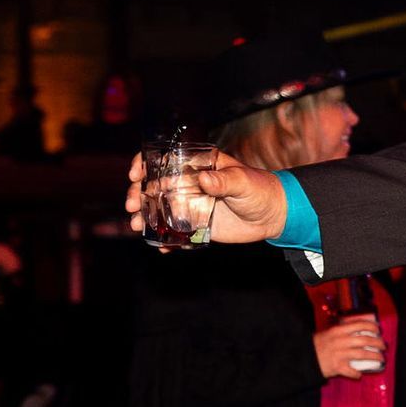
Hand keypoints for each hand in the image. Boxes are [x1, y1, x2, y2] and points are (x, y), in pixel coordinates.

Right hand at [126, 151, 289, 243]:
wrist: (273, 215)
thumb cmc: (261, 190)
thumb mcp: (244, 181)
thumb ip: (225, 180)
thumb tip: (205, 180)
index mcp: (197, 165)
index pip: (163, 159)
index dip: (144, 164)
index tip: (136, 174)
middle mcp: (188, 183)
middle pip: (153, 185)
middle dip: (137, 194)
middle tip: (132, 206)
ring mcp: (190, 204)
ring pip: (159, 208)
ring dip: (145, 217)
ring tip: (137, 226)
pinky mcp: (196, 224)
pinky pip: (175, 231)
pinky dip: (165, 239)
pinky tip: (161, 247)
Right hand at [314, 314, 384, 379]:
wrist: (302, 358)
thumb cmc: (315, 346)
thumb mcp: (327, 333)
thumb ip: (341, 332)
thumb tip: (357, 331)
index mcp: (338, 331)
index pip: (359, 324)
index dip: (372, 326)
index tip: (378, 329)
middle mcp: (340, 341)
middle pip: (365, 340)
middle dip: (378, 342)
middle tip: (383, 346)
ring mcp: (339, 354)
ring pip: (363, 354)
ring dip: (375, 356)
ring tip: (381, 358)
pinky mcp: (337, 367)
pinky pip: (352, 371)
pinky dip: (357, 373)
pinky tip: (359, 374)